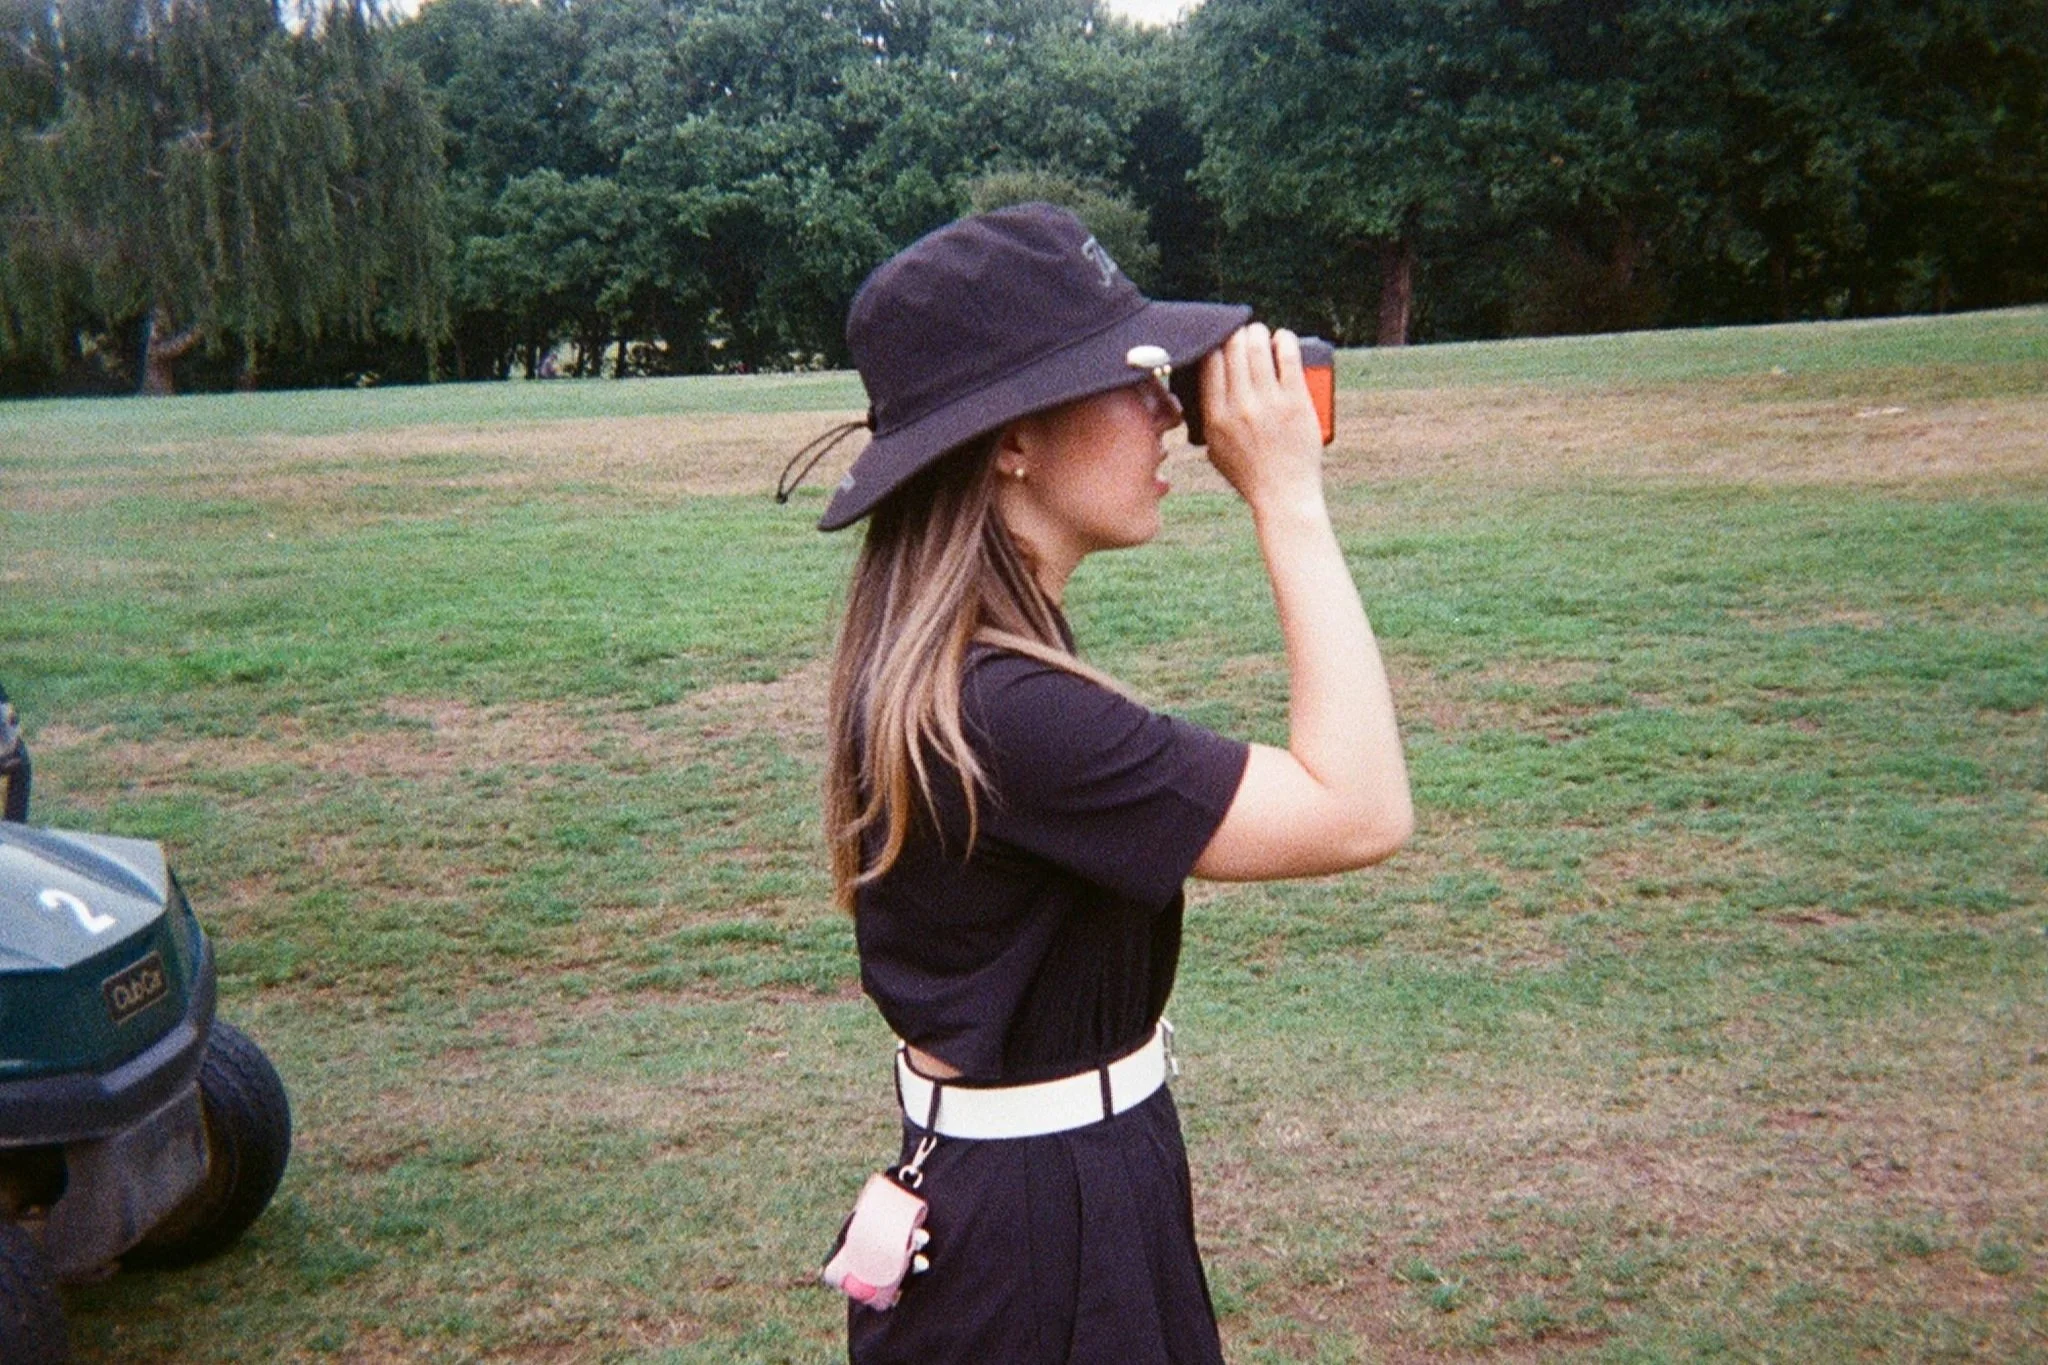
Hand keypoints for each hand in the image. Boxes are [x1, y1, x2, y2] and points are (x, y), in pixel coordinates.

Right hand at [1199, 324, 1326, 518]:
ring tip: (1262, 335)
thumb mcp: (1215, 449)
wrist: (1283, 494)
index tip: (1221, 340)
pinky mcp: (1296, 401)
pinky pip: (1288, 357)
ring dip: (1259, 333)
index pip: (1210, 362)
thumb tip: (1206, 386)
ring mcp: (1268, 402)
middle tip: (1244, 335)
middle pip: (1232, 347)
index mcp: (1215, 416)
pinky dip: (1285, 340)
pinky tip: (1283, 337)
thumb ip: (1207, 419)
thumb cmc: (1250, 474)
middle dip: (1237, 333)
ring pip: (1258, 346)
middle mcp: (1239, 406)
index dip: (1214, 343)